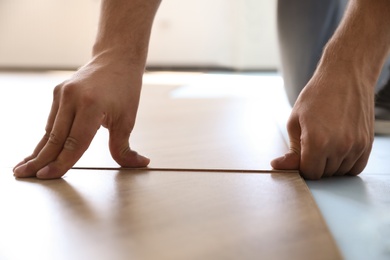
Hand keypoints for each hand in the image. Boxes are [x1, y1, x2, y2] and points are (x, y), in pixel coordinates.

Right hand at [13, 51, 149, 178]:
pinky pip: (52, 120)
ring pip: (49, 130)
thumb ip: (125, 147)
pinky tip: (38, 151)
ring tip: (25, 167)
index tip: (47, 176)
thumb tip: (140, 164)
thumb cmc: (125, 89)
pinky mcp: (58, 92)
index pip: (74, 142)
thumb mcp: (127, 120)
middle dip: (39, 160)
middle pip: (54, 138)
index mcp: (91, 105)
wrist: (116, 59)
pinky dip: (46, 137)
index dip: (61, 162)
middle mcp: (72, 98)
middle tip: (23, 176)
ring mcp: (62, 93)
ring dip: (39, 150)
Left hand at [271, 65, 374, 178]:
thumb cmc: (317, 95)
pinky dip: (345, 164)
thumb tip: (278, 166)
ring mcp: (356, 146)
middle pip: (324, 174)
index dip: (302, 166)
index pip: (309, 173)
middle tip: (312, 144)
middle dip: (315, 164)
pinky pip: (355, 168)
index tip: (301, 155)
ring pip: (340, 172)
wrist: (345, 76)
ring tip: (326, 142)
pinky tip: (337, 149)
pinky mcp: (367, 144)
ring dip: (330, 164)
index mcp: (317, 142)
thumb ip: (291, 150)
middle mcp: (339, 147)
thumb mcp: (295, 122)